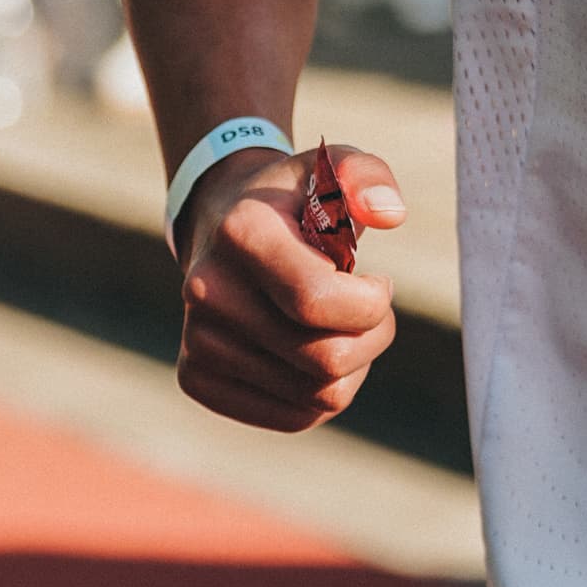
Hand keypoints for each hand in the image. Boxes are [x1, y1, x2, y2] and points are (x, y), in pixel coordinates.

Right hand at [175, 143, 405, 432]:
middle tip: (369, 307)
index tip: (377, 281)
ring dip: (352, 366)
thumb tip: (389, 214)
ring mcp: (197, 339)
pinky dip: (323, 394)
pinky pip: (294, 417)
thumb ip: (369, 178)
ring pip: (317, 397)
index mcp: (242, 233)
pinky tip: (314, 351)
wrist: (223, 224)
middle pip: (325, 360)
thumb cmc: (297, 200)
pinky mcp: (196, 378)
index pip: (318, 302)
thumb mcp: (336, 169)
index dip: (372, 303)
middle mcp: (207, 290)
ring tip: (339, 325)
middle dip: (372, 336)